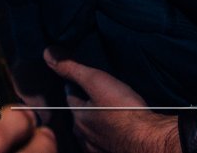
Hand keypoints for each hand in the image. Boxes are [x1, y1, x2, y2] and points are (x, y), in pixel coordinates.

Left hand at [45, 49, 175, 152]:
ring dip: (97, 119)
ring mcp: (96, 147)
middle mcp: (82, 135)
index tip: (85, 78)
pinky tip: (117, 127)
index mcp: (76, 116)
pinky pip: (104, 140)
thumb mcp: (96, 81)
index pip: (70, 95)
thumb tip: (48, 53)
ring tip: (110, 109)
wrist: (149, 140)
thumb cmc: (124, 111)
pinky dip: (108, 132)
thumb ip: (71, 68)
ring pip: (92, 127)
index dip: (77, 84)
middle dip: (86, 104)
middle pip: (80, 113)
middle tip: (100, 94)